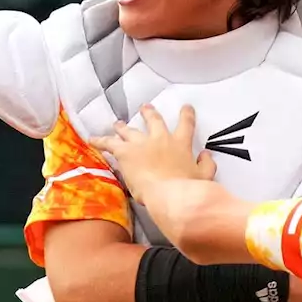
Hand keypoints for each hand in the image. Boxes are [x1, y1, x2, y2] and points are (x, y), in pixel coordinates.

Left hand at [90, 104, 216, 205]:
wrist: (170, 194)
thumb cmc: (188, 189)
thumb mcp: (205, 176)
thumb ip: (207, 164)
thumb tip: (206, 155)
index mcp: (181, 144)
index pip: (186, 124)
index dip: (186, 114)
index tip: (186, 108)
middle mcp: (161, 139)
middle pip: (154, 120)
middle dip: (149, 113)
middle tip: (146, 108)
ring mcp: (141, 144)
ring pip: (129, 130)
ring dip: (123, 126)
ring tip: (117, 123)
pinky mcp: (125, 152)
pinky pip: (109, 143)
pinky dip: (101, 141)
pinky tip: (93, 139)